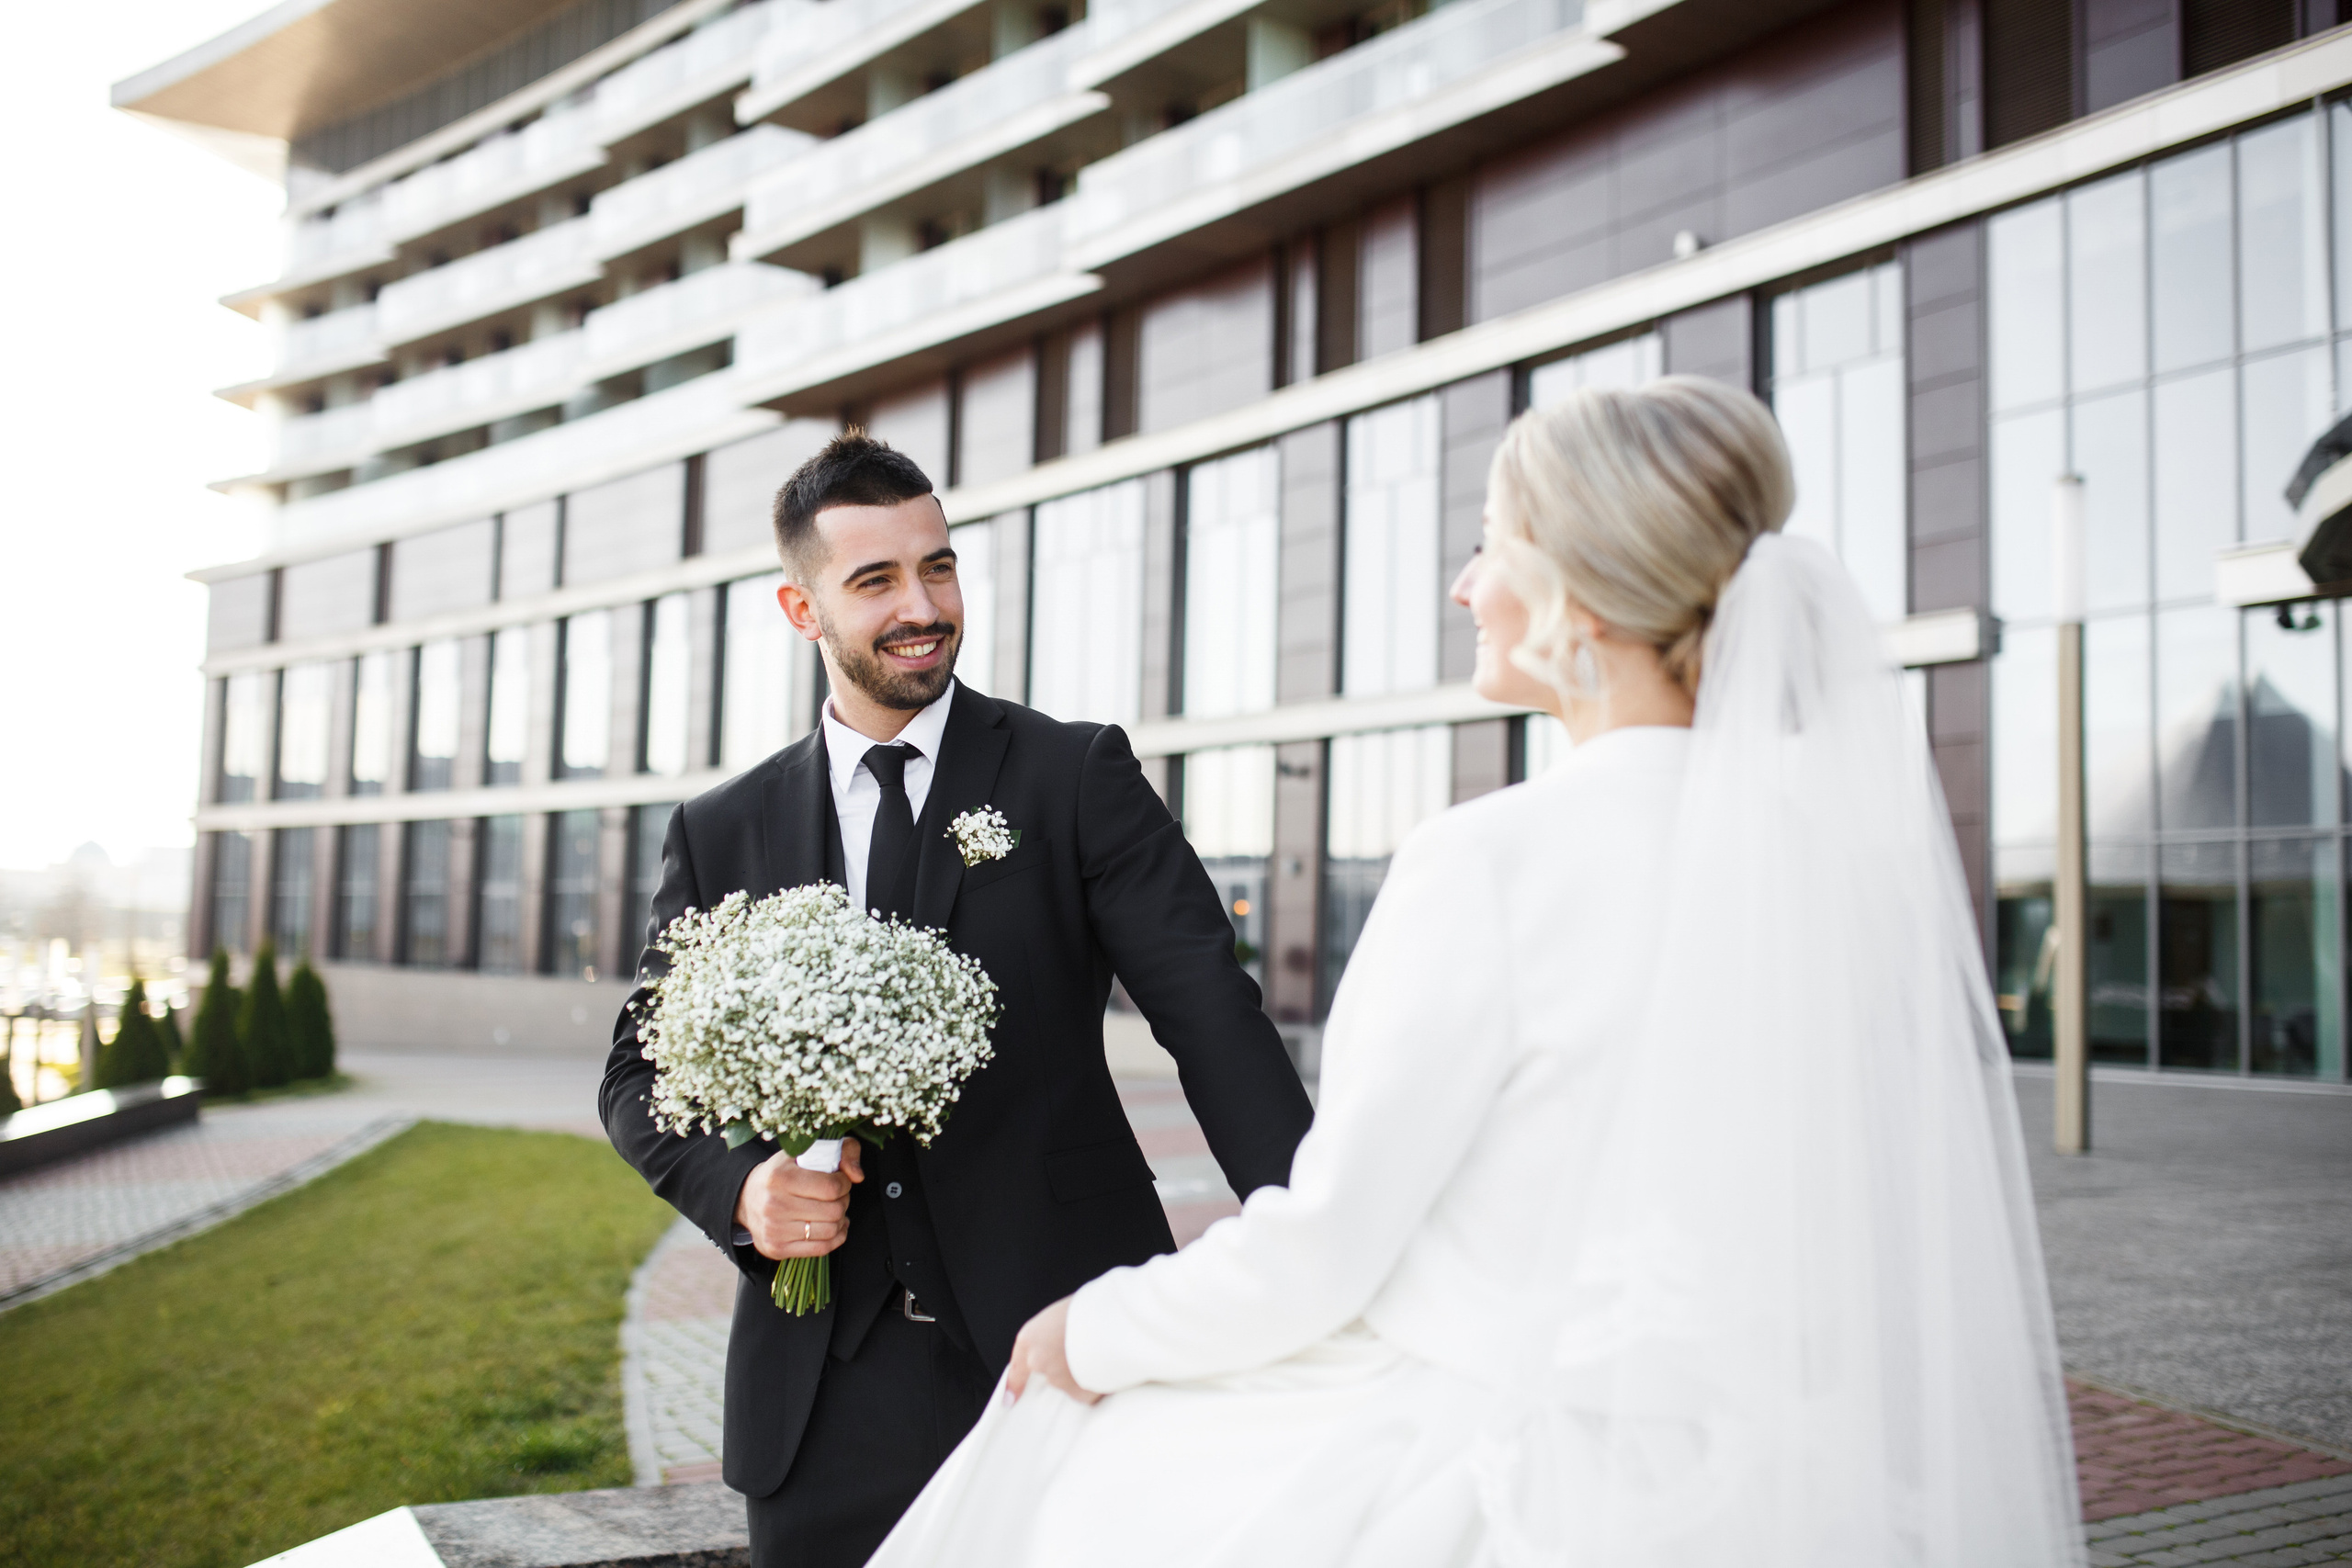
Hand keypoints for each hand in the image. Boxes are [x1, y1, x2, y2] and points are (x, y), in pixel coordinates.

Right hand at [734, 1138, 863, 1260]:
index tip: (839, 1180)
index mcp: (780, 1177)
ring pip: (830, 1231)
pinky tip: (832, 1226)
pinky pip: (821, 1249)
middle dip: (843, 1201)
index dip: (844, 1183)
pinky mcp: (776, 1248)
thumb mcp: (809, 1151)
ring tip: (832, 1210)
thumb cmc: (785, 1171)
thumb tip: (858, 1176)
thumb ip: (843, 1150)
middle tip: (836, 1196)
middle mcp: (774, 1204)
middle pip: (834, 1210)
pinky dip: (835, 1238)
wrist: (747, 1197)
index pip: (831, 1187)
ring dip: (840, 1220)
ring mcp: (774, 1229)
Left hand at [1005, 1295, 1100, 1405]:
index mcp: (1029, 1338)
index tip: (1010, 1401)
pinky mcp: (1078, 1394)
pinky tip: (1105, 1367)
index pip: (1017, 1369)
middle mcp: (1038, 1361)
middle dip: (1064, 1368)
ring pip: (1070, 1382)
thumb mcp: (1062, 1313)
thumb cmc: (1091, 1307)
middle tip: (1084, 1351)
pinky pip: (1088, 1393)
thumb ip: (1053, 1334)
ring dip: (1082, 1374)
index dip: (1014, 1386)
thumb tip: (1061, 1346)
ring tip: (1099, 1353)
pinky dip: (1096, 1385)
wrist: (1113, 1319)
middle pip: (1049, 1373)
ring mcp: (1057, 1379)